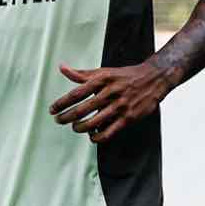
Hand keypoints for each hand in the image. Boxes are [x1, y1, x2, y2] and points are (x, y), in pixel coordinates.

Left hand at [49, 61, 167, 143]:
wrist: (153, 79)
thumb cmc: (124, 76)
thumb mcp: (104, 72)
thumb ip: (82, 74)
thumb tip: (62, 68)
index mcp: (101, 80)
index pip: (76, 93)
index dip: (61, 103)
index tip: (52, 110)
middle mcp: (109, 93)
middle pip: (82, 109)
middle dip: (66, 117)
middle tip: (58, 120)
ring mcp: (119, 106)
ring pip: (93, 123)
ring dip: (79, 128)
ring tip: (75, 127)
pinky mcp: (128, 118)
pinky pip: (108, 132)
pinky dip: (96, 137)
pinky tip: (92, 135)